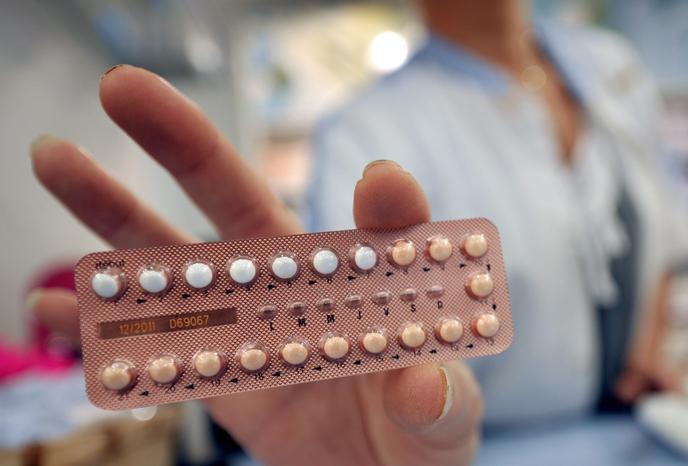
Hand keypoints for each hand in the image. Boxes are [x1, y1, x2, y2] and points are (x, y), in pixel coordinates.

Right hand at [28, 65, 481, 465]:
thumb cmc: (422, 439)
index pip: (378, 224)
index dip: (383, 198)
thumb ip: (438, 401)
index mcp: (367, 284)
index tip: (384, 183)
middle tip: (122, 90)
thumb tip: (419, 381)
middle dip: (184, 143)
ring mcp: (248, 325)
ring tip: (57, 162)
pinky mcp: (216, 374)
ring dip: (114, 217)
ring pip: (175, 259)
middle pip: (238, 202)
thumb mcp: (443, 422)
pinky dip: (103, 329)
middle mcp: (299, 287)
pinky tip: (54, 308)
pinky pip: (155, 345)